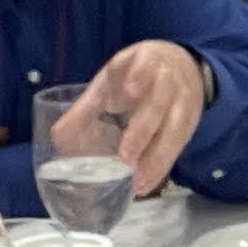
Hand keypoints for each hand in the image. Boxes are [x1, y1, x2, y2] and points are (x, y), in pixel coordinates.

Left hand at [65, 40, 209, 196]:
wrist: (182, 66)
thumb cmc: (137, 76)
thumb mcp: (112, 82)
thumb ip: (86, 108)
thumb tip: (57, 139)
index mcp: (148, 61)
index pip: (148, 63)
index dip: (141, 74)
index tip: (129, 89)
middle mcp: (170, 82)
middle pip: (160, 104)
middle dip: (143, 130)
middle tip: (125, 156)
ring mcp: (184, 105)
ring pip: (174, 131)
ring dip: (156, 158)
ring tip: (136, 181)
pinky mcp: (190, 126)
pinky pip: (177, 149)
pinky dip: (161, 168)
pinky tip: (146, 185)